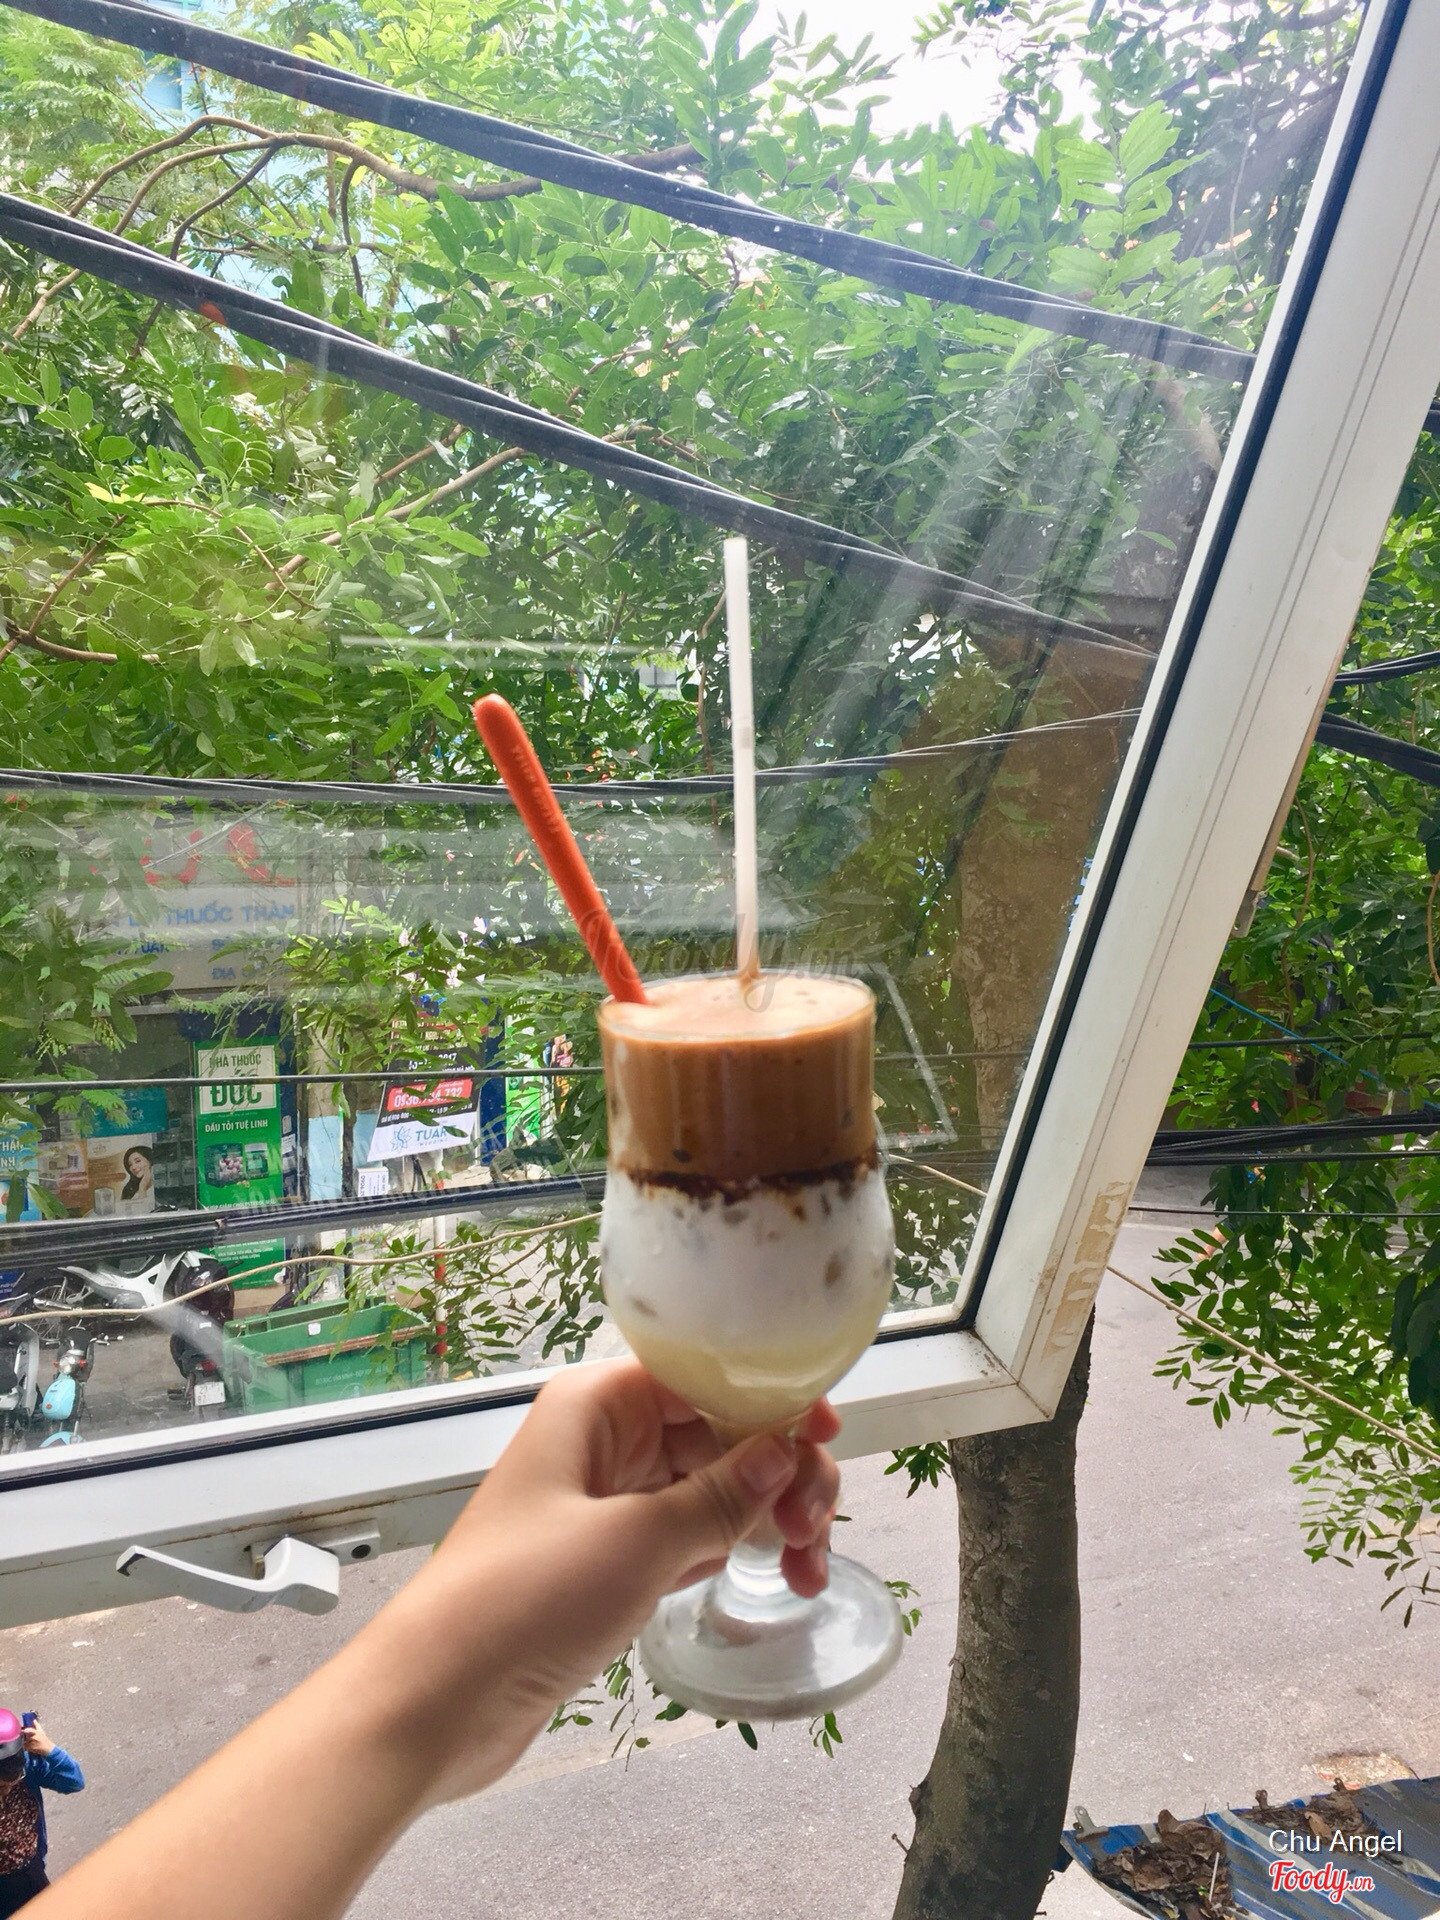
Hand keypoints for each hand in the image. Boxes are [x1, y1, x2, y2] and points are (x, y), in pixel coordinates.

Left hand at [22, 1724, 52, 1756]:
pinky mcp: (30, 1748)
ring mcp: (31, 1743)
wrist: (46, 1747)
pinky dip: (26, 1746)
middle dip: (25, 1737)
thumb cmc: (44, 1738)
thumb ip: (37, 1725)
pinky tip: (30, 1745)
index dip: (26, 1730)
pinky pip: (25, 1746)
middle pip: (25, 1736)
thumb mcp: (41, 1731)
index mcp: (36, 1732)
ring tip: (31, 1742)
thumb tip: (34, 1720)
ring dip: (26, 1742)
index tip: (23, 1730)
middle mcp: (33, 1738)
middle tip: (27, 1737)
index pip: (30, 1730)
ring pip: (24, 1742)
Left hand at [358, 1359, 840, 1804]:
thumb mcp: (635, 1542)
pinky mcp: (610, 1559)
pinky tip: (779, 1573)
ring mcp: (607, 1502)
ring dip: (768, 1515)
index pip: (702, 1374)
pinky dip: (736, 1548)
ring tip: (804, 1566)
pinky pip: (693, 1533)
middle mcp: (602, 1441)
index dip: (770, 1398)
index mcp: (595, 1405)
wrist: (435, 1702)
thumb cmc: (516, 1602)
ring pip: (713, 1484)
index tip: (823, 1433)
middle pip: (717, 1428)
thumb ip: (719, 1495)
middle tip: (812, 1524)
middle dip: (778, 1470)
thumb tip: (781, 1451)